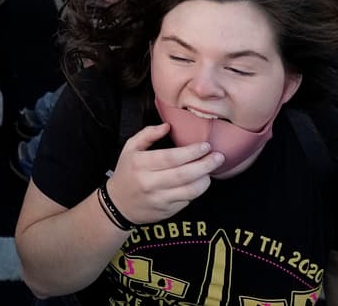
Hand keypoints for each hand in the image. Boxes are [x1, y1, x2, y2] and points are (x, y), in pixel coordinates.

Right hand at [104, 123, 223, 224]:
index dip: (191, 152)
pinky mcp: (166, 212)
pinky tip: (200, 182)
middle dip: (205, 165)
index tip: (205, 146)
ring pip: (189, 190)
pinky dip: (196, 190)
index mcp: (141, 164)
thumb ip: (148, 134)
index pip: (171, 157)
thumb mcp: (130, 148)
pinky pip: (187, 200)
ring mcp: (159, 199)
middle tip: (218, 157)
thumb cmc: (127, 172)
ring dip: (205, 180)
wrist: (118, 205)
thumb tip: (168, 126)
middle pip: (184, 174)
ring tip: (211, 171)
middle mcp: (150, 183)